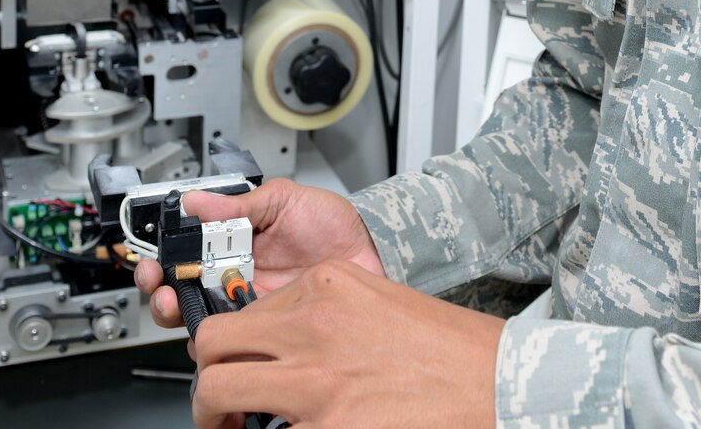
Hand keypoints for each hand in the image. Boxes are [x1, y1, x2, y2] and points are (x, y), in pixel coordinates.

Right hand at [133, 178, 383, 326]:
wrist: (371, 251)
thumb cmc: (331, 225)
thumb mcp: (284, 200)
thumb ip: (239, 204)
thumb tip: (195, 200)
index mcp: (231, 243)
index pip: (183, 256)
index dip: (161, 262)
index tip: (153, 263)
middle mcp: (234, 278)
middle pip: (182, 295)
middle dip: (163, 295)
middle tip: (165, 291)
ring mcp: (251, 307)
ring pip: (203, 323)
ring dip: (185, 319)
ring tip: (187, 308)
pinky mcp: (272, 331)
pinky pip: (240, 344)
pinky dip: (226, 342)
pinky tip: (226, 330)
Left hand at [190, 260, 503, 428]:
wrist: (494, 383)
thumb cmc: (447, 350)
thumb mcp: (375, 301)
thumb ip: (321, 311)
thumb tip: (278, 338)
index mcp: (324, 287)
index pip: (240, 310)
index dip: (230, 344)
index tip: (231, 360)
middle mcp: (311, 325)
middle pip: (213, 344)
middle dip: (206, 376)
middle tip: (217, 401)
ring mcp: (314, 380)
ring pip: (218, 391)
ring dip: (214, 414)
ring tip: (231, 428)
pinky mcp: (326, 427)